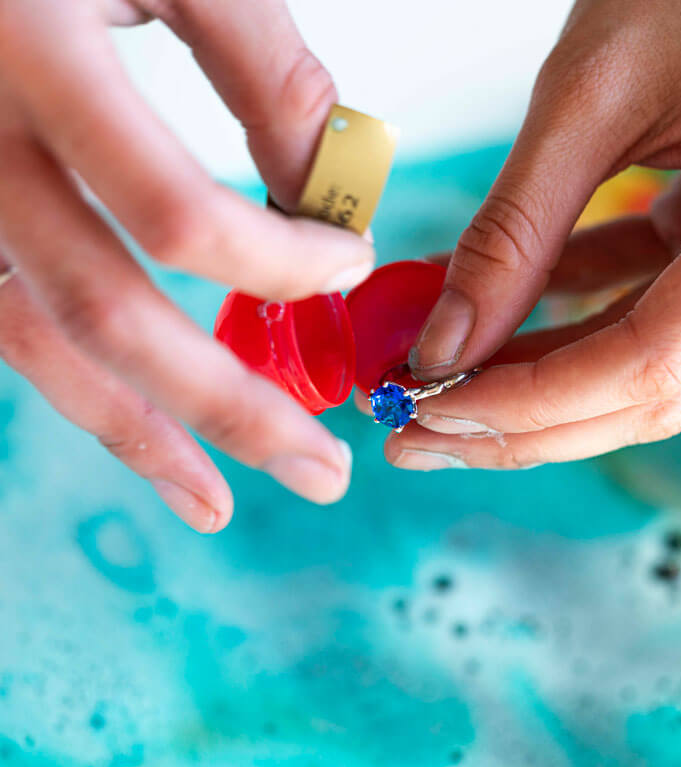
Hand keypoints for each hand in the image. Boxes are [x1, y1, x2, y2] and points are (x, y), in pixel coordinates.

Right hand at [0, 0, 374, 528]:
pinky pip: (9, 320)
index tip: (351, 263)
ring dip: (140, 438)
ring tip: (220, 502)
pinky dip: (80, 383)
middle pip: (108, 318)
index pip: (174, 215)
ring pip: (40, 345)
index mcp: (32, 55)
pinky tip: (139, 426)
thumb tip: (326, 197)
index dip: (279, 262)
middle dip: (228, 409)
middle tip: (322, 473)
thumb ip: (261, 68)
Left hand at [390, 0, 680, 471]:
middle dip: (522, 425)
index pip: (649, 361)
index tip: (430, 408)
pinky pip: (636, 315)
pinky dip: (559, 331)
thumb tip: (444, 344)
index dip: (531, 401)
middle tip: (412, 432)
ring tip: (434, 393)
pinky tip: (486, 331)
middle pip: (644, 393)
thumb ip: (515, 230)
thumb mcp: (590, 95)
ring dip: (531, 390)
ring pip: (636, 371)